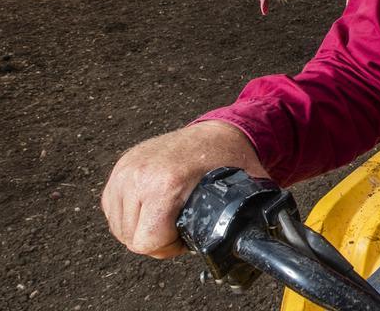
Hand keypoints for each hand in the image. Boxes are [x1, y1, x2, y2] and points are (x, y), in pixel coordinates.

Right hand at [101, 121, 268, 258]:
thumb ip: (250, 219)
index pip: (147, 241)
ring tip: (168, 215)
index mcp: (165, 184)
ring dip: (142, 226)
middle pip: (132, 237)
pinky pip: (112, 207)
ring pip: (120, 225)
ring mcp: (127, 170)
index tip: (186, 236)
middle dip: (157, 238)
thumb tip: (267, 240)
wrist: (217, 132)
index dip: (169, 247)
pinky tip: (153, 208)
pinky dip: (129, 214)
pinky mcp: (120, 167)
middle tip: (180, 225)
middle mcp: (140, 175)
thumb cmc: (229, 162)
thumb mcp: (242, 193)